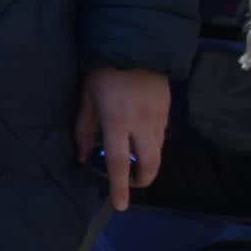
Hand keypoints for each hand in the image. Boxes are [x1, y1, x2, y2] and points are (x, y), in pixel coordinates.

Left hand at [75, 66, 170, 210]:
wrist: (136, 46)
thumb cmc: (103, 72)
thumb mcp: (86, 97)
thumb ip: (84, 128)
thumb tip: (83, 156)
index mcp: (117, 120)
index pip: (118, 162)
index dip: (119, 187)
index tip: (120, 205)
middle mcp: (141, 123)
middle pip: (149, 164)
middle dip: (141, 180)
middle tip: (130, 183)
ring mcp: (158, 117)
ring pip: (158, 152)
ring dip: (148, 163)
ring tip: (133, 163)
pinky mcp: (168, 111)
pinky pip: (161, 136)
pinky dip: (152, 145)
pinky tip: (140, 140)